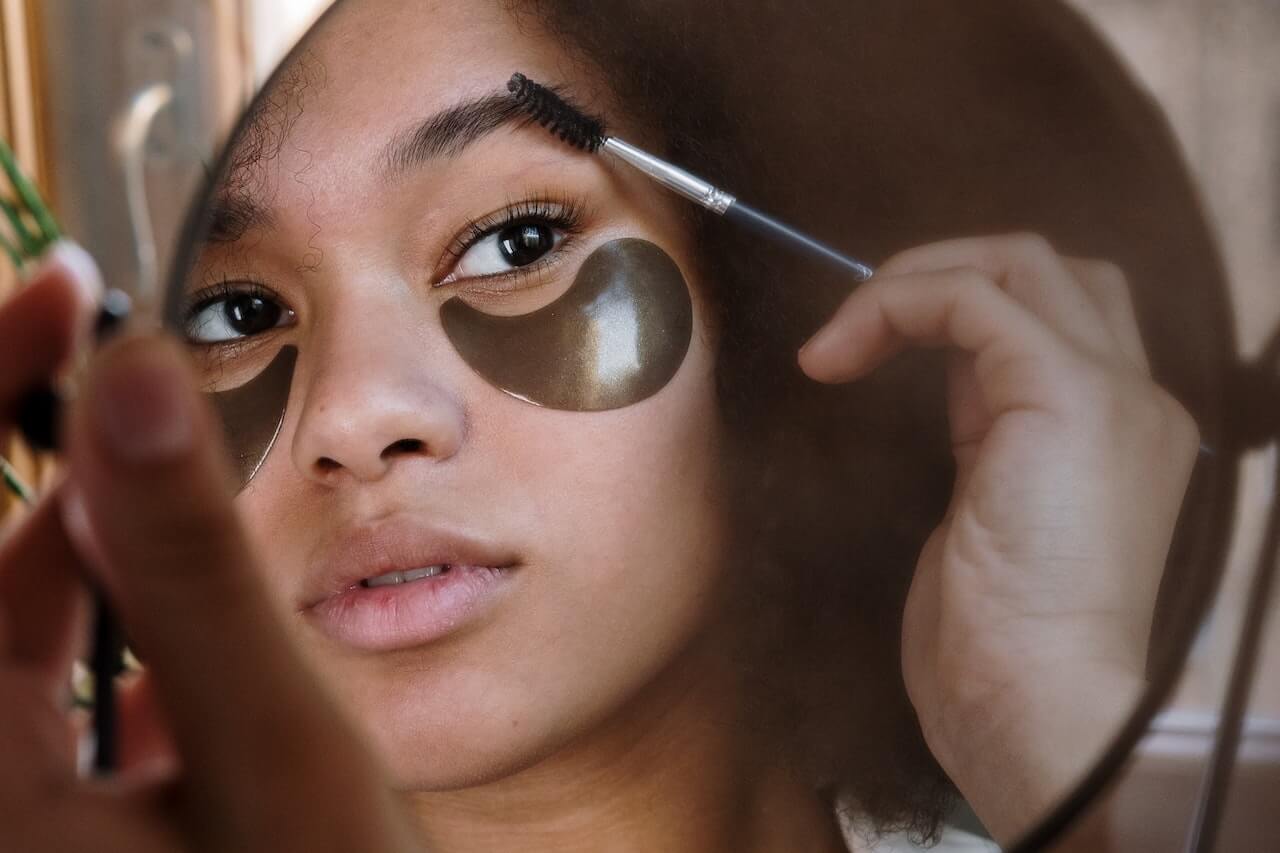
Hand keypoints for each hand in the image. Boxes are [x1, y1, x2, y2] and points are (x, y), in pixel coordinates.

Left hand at [0, 248, 422, 850]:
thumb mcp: (271, 751)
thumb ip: (193, 565)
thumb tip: (129, 374)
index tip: (74, 284)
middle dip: (80, 484)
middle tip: (166, 404)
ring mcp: (18, 809)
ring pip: (24, 631)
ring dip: (114, 573)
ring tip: (210, 577)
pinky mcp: (54, 818)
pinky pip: (55, 693)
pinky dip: (125, 649)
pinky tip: (193, 684)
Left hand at [799, 234, 1199, 843]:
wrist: (1039, 706)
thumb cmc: (1001, 644)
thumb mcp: (989, 516)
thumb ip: (985, 438)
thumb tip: (948, 381)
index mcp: (1116, 431)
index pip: (1053, 317)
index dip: (955, 312)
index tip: (865, 355)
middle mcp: (1132, 397)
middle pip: (1048, 269)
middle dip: (942, 271)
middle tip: (858, 326)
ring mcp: (1110, 390)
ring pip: (1019, 262)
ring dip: (913, 278)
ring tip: (841, 337)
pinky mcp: (1065, 392)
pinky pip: (971, 298)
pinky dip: (895, 304)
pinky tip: (839, 353)